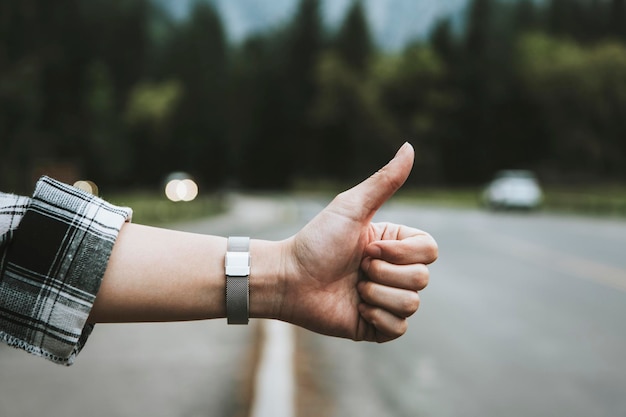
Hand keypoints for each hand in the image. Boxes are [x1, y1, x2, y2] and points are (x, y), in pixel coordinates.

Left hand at [279, 143, 437, 341]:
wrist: (289, 279)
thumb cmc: (316, 241)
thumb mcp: (351, 207)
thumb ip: (385, 180)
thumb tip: (410, 146)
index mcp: (394, 244)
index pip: (430, 250)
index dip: (401, 251)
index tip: (368, 246)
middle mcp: (395, 272)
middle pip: (422, 278)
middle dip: (384, 273)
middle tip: (356, 267)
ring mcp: (387, 300)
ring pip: (412, 304)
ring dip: (376, 294)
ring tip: (353, 288)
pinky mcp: (377, 327)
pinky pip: (399, 328)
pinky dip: (376, 317)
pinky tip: (356, 308)